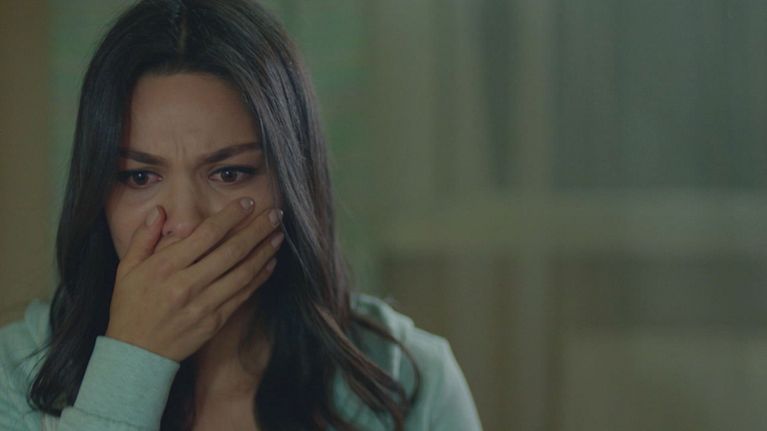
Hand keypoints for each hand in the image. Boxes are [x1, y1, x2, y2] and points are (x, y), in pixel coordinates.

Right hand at [105, 197, 283, 361]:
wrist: (136, 354)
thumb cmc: (130, 307)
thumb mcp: (126, 269)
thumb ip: (144, 237)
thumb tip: (160, 211)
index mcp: (165, 267)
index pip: (206, 234)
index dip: (231, 216)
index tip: (247, 203)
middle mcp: (187, 284)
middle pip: (231, 251)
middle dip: (257, 230)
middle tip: (274, 214)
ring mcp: (203, 304)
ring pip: (243, 273)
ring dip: (264, 252)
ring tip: (278, 235)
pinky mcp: (215, 321)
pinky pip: (243, 295)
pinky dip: (259, 277)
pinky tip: (270, 263)